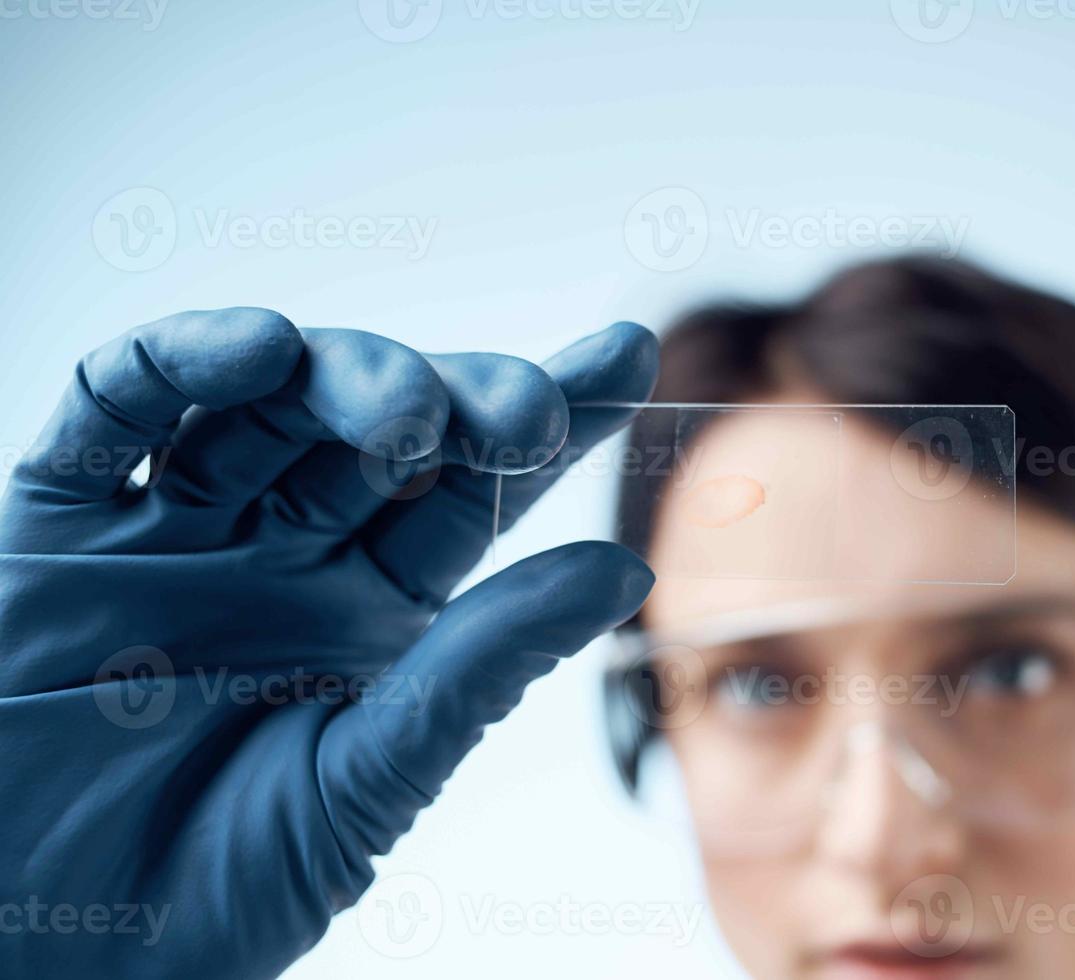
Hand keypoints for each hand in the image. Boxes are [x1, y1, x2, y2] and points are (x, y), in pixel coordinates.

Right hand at [0, 309, 658, 978]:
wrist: (42, 962)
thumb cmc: (211, 889)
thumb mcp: (369, 778)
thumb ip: (482, 667)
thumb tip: (626, 565)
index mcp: (370, 610)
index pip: (476, 491)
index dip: (551, 418)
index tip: (626, 353)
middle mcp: (282, 552)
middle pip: (382, 429)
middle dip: (458, 399)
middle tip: (521, 413)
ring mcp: (174, 529)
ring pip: (266, 401)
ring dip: (342, 376)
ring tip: (406, 413)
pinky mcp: (58, 525)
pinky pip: (111, 410)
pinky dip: (176, 363)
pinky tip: (254, 351)